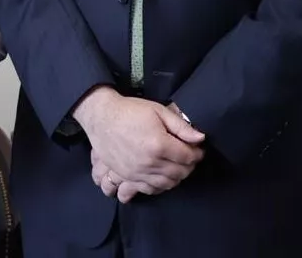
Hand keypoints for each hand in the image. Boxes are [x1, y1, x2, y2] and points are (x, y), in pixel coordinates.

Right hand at [74, 87, 204, 196]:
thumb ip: (181, 126)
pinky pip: (149, 189)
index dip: (196, 153)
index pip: (188, 157)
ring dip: (176, 178)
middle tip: (189, 158)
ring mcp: (137, 172)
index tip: (197, 149)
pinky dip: (159, 187)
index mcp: (159, 145)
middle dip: (189, 166)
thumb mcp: (158, 111)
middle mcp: (149, 162)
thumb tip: (200, 138)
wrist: (102, 117)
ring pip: (166, 184)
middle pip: (179, 173)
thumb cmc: (130, 111)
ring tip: (176, 167)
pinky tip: (162, 177)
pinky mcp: (127, 176)